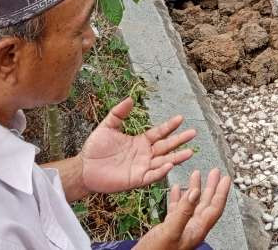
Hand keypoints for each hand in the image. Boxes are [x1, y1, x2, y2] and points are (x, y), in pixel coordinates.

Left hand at [80, 98, 195, 194]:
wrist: (83, 168)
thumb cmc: (95, 148)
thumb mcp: (107, 126)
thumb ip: (119, 113)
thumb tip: (130, 98)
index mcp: (140, 141)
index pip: (159, 132)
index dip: (170, 126)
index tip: (181, 118)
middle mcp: (144, 154)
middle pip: (166, 146)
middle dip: (180, 140)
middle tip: (193, 133)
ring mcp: (142, 167)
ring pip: (163, 161)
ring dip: (176, 157)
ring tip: (190, 152)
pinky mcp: (136, 179)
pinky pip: (152, 175)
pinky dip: (161, 171)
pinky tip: (170, 164)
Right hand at [135, 169, 231, 249]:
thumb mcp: (170, 231)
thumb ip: (184, 211)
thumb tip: (196, 192)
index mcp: (196, 231)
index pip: (214, 209)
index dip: (221, 193)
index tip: (225, 178)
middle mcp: (191, 229)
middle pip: (205, 205)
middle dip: (210, 187)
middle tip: (214, 172)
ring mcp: (180, 229)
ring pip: (191, 205)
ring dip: (194, 189)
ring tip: (195, 175)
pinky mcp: (169, 229)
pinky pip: (177, 210)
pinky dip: (178, 198)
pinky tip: (176, 189)